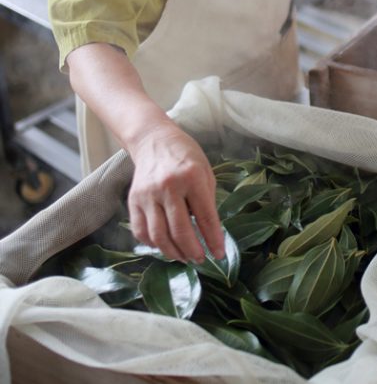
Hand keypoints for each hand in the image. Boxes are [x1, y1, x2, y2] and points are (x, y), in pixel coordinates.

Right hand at [127, 123, 224, 262]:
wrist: (154, 140)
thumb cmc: (186, 157)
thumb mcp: (206, 173)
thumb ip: (207, 202)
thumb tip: (210, 234)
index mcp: (192, 178)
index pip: (205, 217)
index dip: (213, 240)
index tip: (219, 255)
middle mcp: (168, 187)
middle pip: (180, 231)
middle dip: (193, 251)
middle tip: (200, 260)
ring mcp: (147, 195)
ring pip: (158, 236)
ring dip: (173, 253)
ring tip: (184, 258)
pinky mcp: (133, 200)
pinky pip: (141, 231)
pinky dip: (153, 244)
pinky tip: (165, 247)